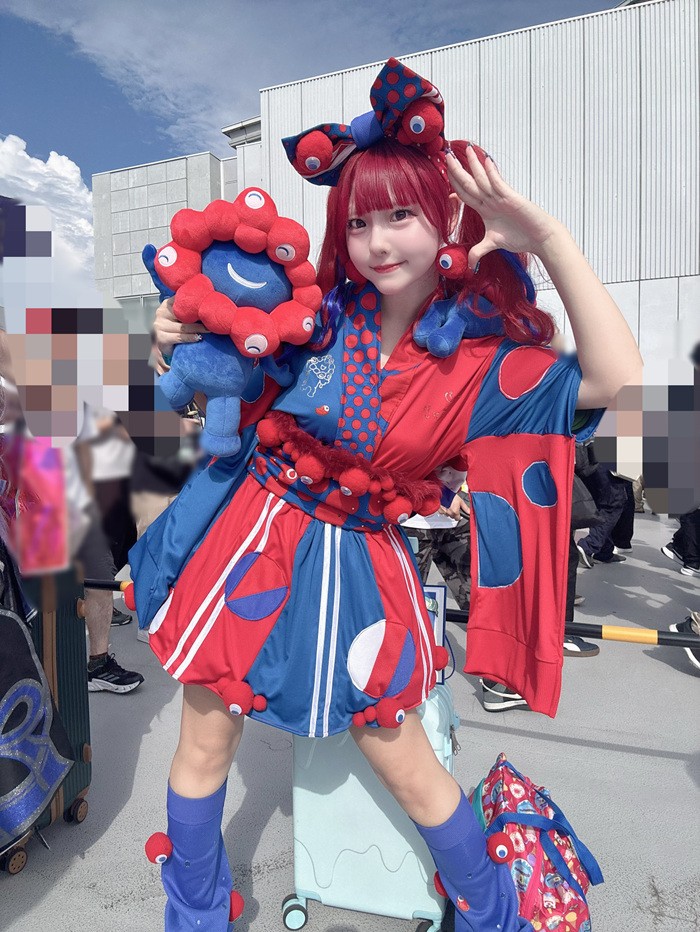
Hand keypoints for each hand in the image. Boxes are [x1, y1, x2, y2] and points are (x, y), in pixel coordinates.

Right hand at [152, 298, 208, 358]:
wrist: (164, 347)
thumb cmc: (175, 329)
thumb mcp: (180, 317)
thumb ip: (188, 309)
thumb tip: (208, 305)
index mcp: (167, 304)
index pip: (181, 300)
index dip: (195, 303)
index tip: (207, 304)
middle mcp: (161, 313)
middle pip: (183, 314)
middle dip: (198, 317)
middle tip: (211, 319)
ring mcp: (160, 325)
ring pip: (183, 327)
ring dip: (198, 329)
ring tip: (208, 330)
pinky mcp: (161, 338)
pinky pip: (179, 337)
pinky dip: (190, 338)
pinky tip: (198, 338)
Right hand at [438, 493, 469, 520]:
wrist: (444, 492)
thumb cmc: (452, 495)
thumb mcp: (461, 501)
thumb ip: (465, 508)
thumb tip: (469, 512)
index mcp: (455, 512)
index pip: (457, 519)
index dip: (458, 516)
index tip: (458, 514)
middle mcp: (449, 513)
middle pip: (452, 516)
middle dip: (453, 513)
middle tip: (453, 507)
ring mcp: (444, 512)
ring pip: (447, 514)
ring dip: (448, 511)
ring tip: (449, 505)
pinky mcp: (439, 510)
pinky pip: (442, 512)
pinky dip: (443, 510)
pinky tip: (445, 506)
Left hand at [446, 147, 560, 268]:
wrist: (539, 237)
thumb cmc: (520, 237)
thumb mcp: (493, 244)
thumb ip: (479, 251)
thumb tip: (469, 265)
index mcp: (485, 209)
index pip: (465, 194)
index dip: (454, 185)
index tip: (443, 176)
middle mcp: (491, 200)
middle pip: (470, 183)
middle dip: (457, 170)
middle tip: (446, 156)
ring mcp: (501, 198)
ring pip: (483, 179)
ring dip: (474, 164)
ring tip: (465, 149)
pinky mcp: (512, 198)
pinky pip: (499, 183)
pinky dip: (492, 173)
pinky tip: (485, 161)